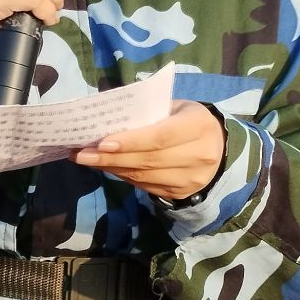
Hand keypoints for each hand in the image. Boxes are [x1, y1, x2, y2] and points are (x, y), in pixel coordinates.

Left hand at [74, 100, 226, 202]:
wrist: (218, 147)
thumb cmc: (187, 119)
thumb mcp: (175, 106)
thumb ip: (147, 112)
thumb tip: (104, 118)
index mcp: (198, 126)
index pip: (161, 137)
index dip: (131, 141)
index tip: (102, 142)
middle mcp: (198, 156)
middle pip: (148, 160)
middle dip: (110, 157)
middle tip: (81, 153)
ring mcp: (190, 179)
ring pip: (143, 176)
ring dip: (110, 168)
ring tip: (85, 159)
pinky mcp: (179, 193)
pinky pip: (144, 186)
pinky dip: (121, 176)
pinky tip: (104, 167)